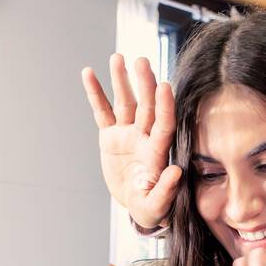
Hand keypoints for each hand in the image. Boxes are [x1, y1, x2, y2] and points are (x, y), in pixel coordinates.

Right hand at [82, 53, 181, 229]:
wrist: (138, 206)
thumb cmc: (152, 208)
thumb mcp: (157, 206)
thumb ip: (166, 190)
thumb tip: (175, 171)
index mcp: (157, 152)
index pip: (163, 124)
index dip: (164, 106)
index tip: (164, 85)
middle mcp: (144, 137)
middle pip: (145, 106)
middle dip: (144, 84)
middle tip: (141, 61)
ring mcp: (127, 134)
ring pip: (125, 103)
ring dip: (121, 80)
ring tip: (118, 57)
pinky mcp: (110, 137)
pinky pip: (102, 112)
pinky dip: (96, 94)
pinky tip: (89, 73)